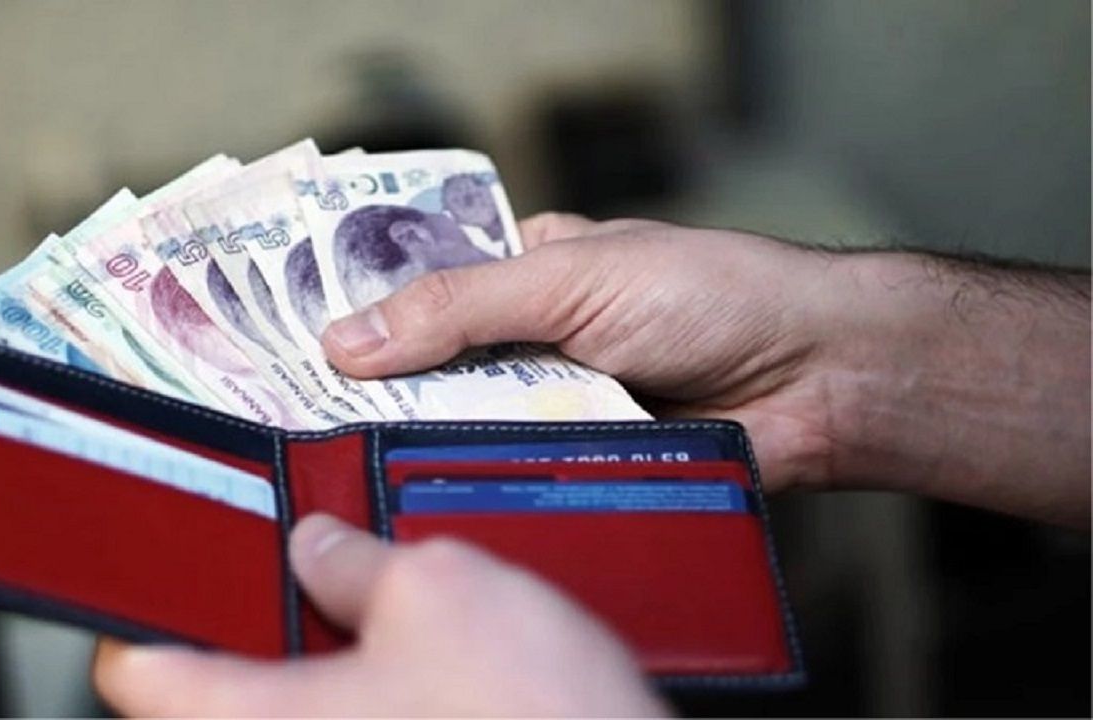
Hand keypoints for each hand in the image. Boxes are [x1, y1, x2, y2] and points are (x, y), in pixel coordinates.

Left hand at [93, 513, 667, 716]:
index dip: (151, 603)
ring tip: (374, 606)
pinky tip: (423, 662)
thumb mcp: (439, 589)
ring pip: (294, 709)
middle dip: (261, 618)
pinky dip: (371, 693)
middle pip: (218, 690)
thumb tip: (326, 546)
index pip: (135, 668)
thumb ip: (360, 559)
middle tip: (299, 566)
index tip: (169, 565)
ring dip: (327, 656)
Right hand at [323, 213, 840, 492]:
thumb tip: (348, 337)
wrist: (816, 377)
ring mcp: (558, 407)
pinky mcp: (583, 466)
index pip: (422, 293)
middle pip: (436, 372)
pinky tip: (442, 502)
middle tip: (309, 422)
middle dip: (386, 394)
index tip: (289, 351)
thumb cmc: (710, 295)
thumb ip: (459, 306)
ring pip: (471, 433)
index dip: (361, 318)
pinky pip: (518, 480)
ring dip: (436, 445)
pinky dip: (490, 488)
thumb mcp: (570, 278)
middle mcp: (535, 342)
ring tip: (359, 467)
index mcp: (527, 273)